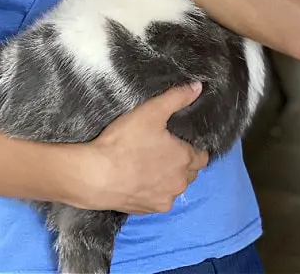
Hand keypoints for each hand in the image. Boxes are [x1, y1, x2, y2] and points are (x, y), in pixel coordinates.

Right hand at [79, 84, 208, 213]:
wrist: (97, 175)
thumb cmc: (125, 141)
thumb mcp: (151, 111)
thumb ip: (177, 98)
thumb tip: (199, 87)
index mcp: (185, 159)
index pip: (202, 157)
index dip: (193, 148)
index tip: (180, 141)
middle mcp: (180, 183)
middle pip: (189, 173)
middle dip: (181, 162)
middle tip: (162, 149)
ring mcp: (165, 199)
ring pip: (174, 187)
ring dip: (168, 178)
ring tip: (149, 164)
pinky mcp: (148, 210)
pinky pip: (158, 199)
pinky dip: (153, 190)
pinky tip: (138, 179)